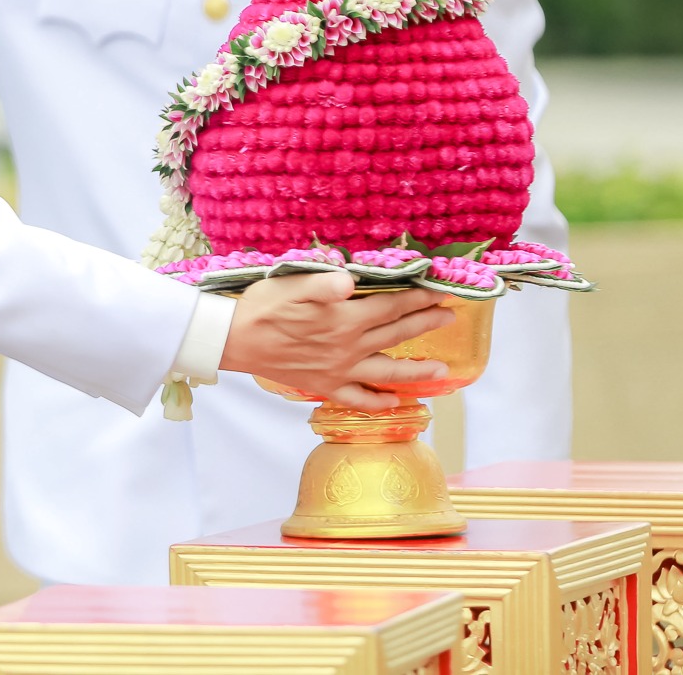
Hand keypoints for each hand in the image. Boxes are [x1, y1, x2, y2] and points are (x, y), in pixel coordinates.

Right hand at [220, 273, 455, 410]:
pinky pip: (359, 399)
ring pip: (388, 373)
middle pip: (396, 335)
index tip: (440, 289)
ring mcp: (339, 371)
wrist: (233, 341)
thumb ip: (322, 285)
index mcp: (344, 319)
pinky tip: (396, 402)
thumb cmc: (260, 307)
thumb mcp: (289, 285)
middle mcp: (348, 348)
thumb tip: (350, 280)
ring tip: (442, 370)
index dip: (418, 297)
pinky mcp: (325, 386)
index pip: (391, 306)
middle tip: (450, 315)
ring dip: (418, 370)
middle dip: (426, 323)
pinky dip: (380, 402)